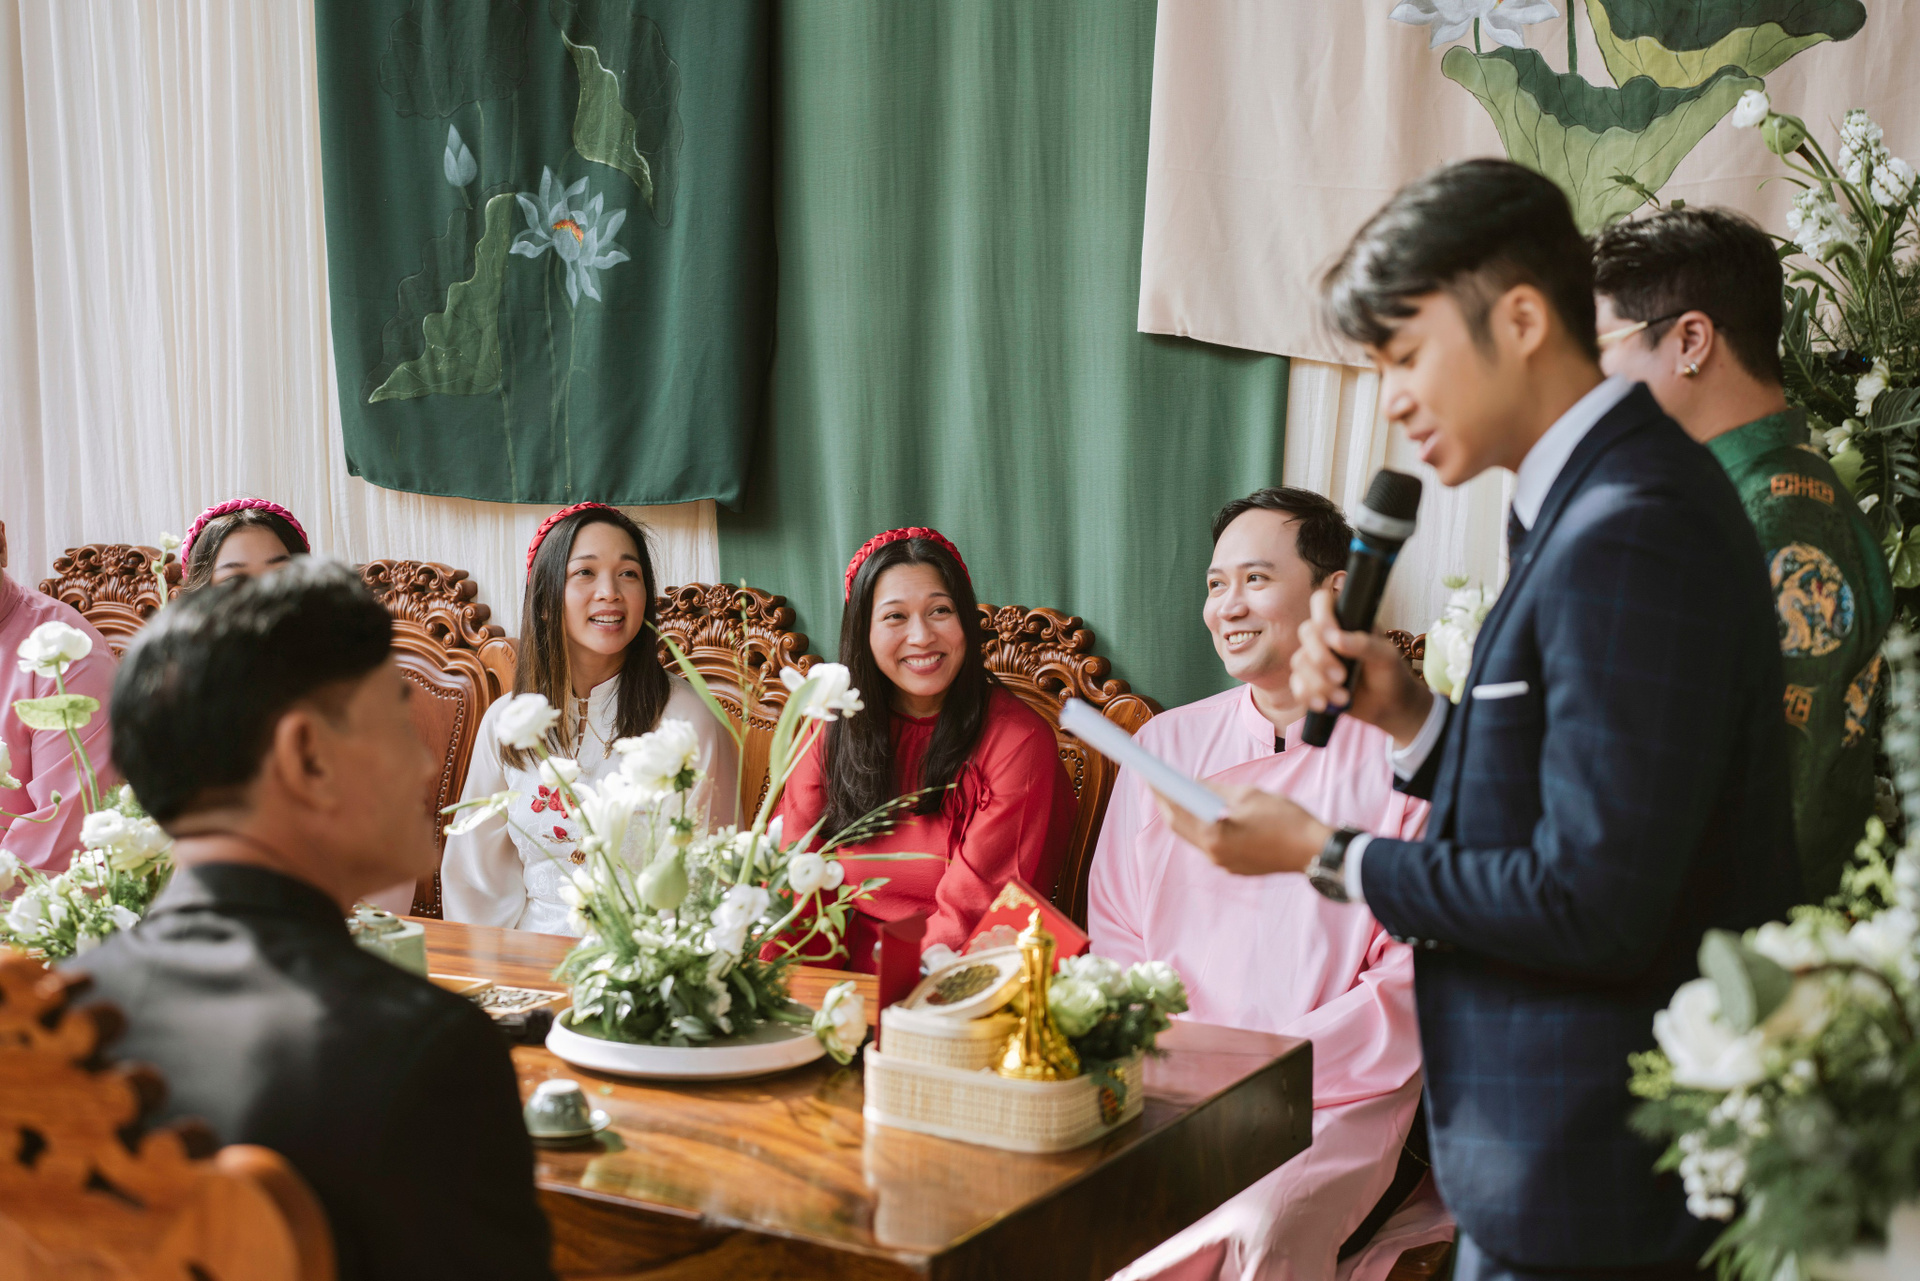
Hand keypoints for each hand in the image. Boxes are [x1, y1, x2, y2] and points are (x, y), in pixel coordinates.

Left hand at [1156, 785, 1331, 876]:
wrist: (1315, 850)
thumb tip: (1193, 785)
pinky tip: (1205, 811)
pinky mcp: (1235, 867)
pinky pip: (1211, 844)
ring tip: (1179, 794)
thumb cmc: (1285, 819)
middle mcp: (1214, 855)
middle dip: (1169, 804)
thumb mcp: (1248, 795)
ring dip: (1186, 816)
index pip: (1176, 812)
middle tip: (1161, 783)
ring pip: (1195, 836)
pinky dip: (1203, 826)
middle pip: (1181, 827)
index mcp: (1214, 837)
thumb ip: (1215, 790)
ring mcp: (1224, 864)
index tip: (1151, 775)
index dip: (1161, 792)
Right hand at [1290, 585, 1432, 747]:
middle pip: (1306, 632)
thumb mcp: (1387, 656)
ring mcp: (1316, 660)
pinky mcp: (1310, 682)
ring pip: (1299, 662)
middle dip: (1321, 658)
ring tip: (1343, 697)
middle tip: (1341, 677)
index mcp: (1346, 622)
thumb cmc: (1391, 674)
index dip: (1322, 616)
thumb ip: (1365, 644)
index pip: (1322, 602)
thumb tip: (1336, 639)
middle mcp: (1326, 637)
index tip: (1333, 637)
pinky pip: (1296, 685)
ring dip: (1319, 683)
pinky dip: (1309, 696)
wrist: (1390, 707)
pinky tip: (1325, 704)